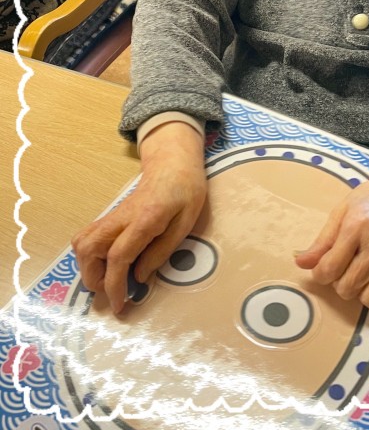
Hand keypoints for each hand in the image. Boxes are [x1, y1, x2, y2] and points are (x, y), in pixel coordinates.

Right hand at [72, 122, 206, 314]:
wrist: (173, 165)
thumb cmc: (186, 192)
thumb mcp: (185, 223)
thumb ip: (162, 251)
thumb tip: (139, 278)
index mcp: (145, 218)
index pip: (119, 255)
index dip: (115, 285)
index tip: (120, 305)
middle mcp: (122, 216)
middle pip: (88, 248)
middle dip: (93, 278)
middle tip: (113, 291)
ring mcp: (113, 215)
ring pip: (82, 242)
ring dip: (88, 267)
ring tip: (109, 280)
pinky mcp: (111, 216)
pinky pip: (88, 237)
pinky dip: (90, 256)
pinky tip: (107, 264)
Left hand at [295, 154, 368, 311]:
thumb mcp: (344, 209)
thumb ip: (322, 239)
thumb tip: (300, 262)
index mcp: (357, 226)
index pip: (329, 268)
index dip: (320, 274)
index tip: (323, 269)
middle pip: (347, 287)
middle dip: (339, 282)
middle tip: (344, 268)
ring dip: (360, 292)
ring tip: (362, 275)